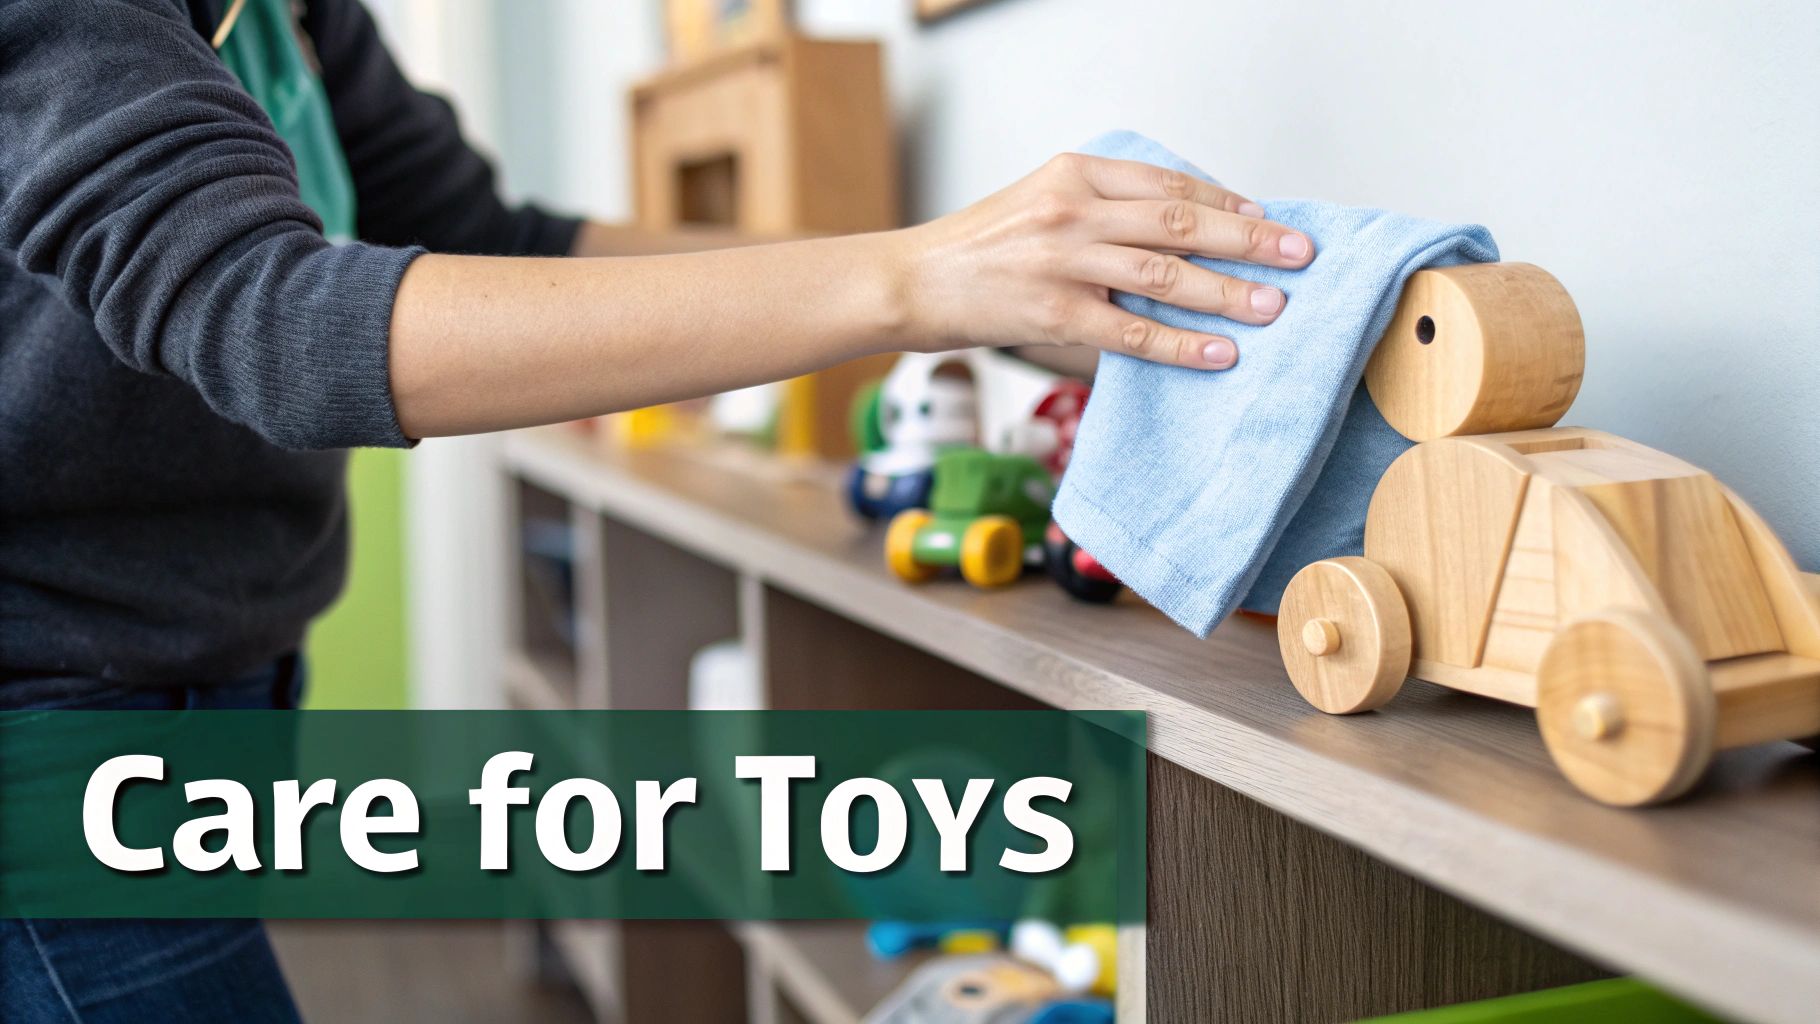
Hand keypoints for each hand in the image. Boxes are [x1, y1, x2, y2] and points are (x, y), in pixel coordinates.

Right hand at [888, 152, 1314, 368]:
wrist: (911, 281)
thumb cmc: (980, 248)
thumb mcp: (1042, 203)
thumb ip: (1103, 211)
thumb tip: (1180, 238)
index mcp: (1076, 173)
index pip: (1168, 184)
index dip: (1226, 203)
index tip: (1268, 219)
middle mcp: (1073, 209)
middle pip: (1179, 222)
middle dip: (1248, 240)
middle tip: (1299, 256)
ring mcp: (1063, 261)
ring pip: (1164, 273)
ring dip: (1226, 291)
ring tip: (1273, 306)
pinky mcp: (1052, 312)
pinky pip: (1131, 330)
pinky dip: (1180, 343)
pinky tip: (1219, 351)